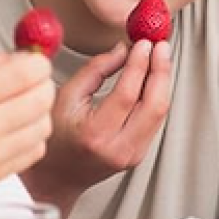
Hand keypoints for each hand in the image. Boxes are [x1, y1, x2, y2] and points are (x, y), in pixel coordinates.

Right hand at [0, 51, 53, 205]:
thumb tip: (21, 57)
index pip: (29, 72)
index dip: (38, 63)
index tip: (32, 63)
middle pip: (43, 98)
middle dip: (42, 85)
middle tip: (28, 84)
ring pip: (44, 125)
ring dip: (38, 112)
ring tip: (17, 108)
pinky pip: (35, 150)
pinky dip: (31, 137)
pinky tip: (12, 131)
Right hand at [26, 39, 173, 212]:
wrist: (56, 175)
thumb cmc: (55, 136)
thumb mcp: (65, 96)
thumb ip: (95, 70)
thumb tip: (123, 49)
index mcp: (94, 135)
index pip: (127, 94)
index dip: (139, 65)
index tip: (143, 43)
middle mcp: (117, 148)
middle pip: (154, 104)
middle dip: (161, 70)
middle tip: (160, 46)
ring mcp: (131, 155)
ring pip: (160, 112)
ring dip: (163, 81)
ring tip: (159, 57)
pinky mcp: (139, 154)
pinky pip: (156, 120)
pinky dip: (158, 95)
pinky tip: (154, 79)